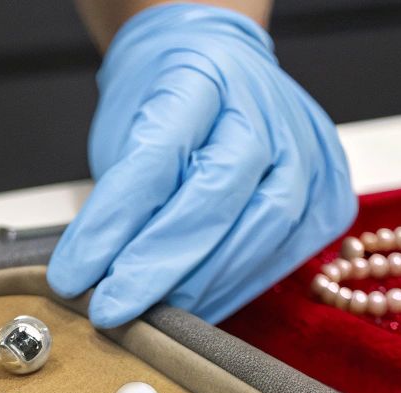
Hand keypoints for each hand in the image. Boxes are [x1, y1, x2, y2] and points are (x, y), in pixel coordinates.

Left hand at [48, 3, 354, 326]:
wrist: (225, 70)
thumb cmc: (167, 102)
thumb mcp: (127, 130)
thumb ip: (119, 196)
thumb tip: (93, 276)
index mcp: (202, 76)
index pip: (155, 158)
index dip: (112, 224)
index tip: (71, 276)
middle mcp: (265, 108)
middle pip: (215, 196)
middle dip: (157, 265)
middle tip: (111, 307)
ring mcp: (307, 148)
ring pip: (260, 229)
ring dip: (198, 285)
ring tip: (151, 314)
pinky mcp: (330, 193)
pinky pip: (284, 253)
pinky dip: (233, 287)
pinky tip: (195, 305)